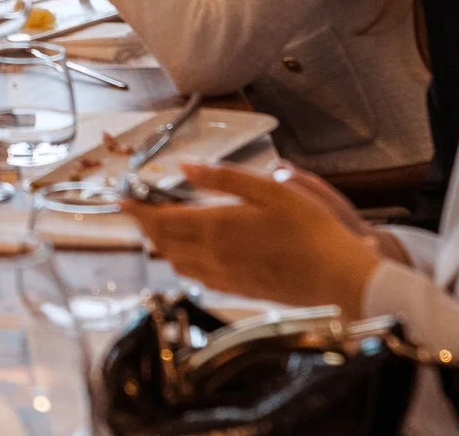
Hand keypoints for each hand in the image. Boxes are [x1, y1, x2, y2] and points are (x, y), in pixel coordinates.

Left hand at [122, 163, 385, 316]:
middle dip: (144, 224)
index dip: (137, 209)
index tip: (121, 198)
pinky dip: (182, 262)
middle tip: (135, 209)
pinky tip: (188, 255)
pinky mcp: (238, 289)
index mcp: (217, 226)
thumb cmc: (310, 229)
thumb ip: (223, 179)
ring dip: (161, 244)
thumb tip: (184, 168)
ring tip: (156, 227)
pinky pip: (197, 277)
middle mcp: (213, 255)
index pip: (162, 219)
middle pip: (163, 242)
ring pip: (177, 261)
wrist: (337, 278)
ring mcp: (225, 276)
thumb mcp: (270, 189)